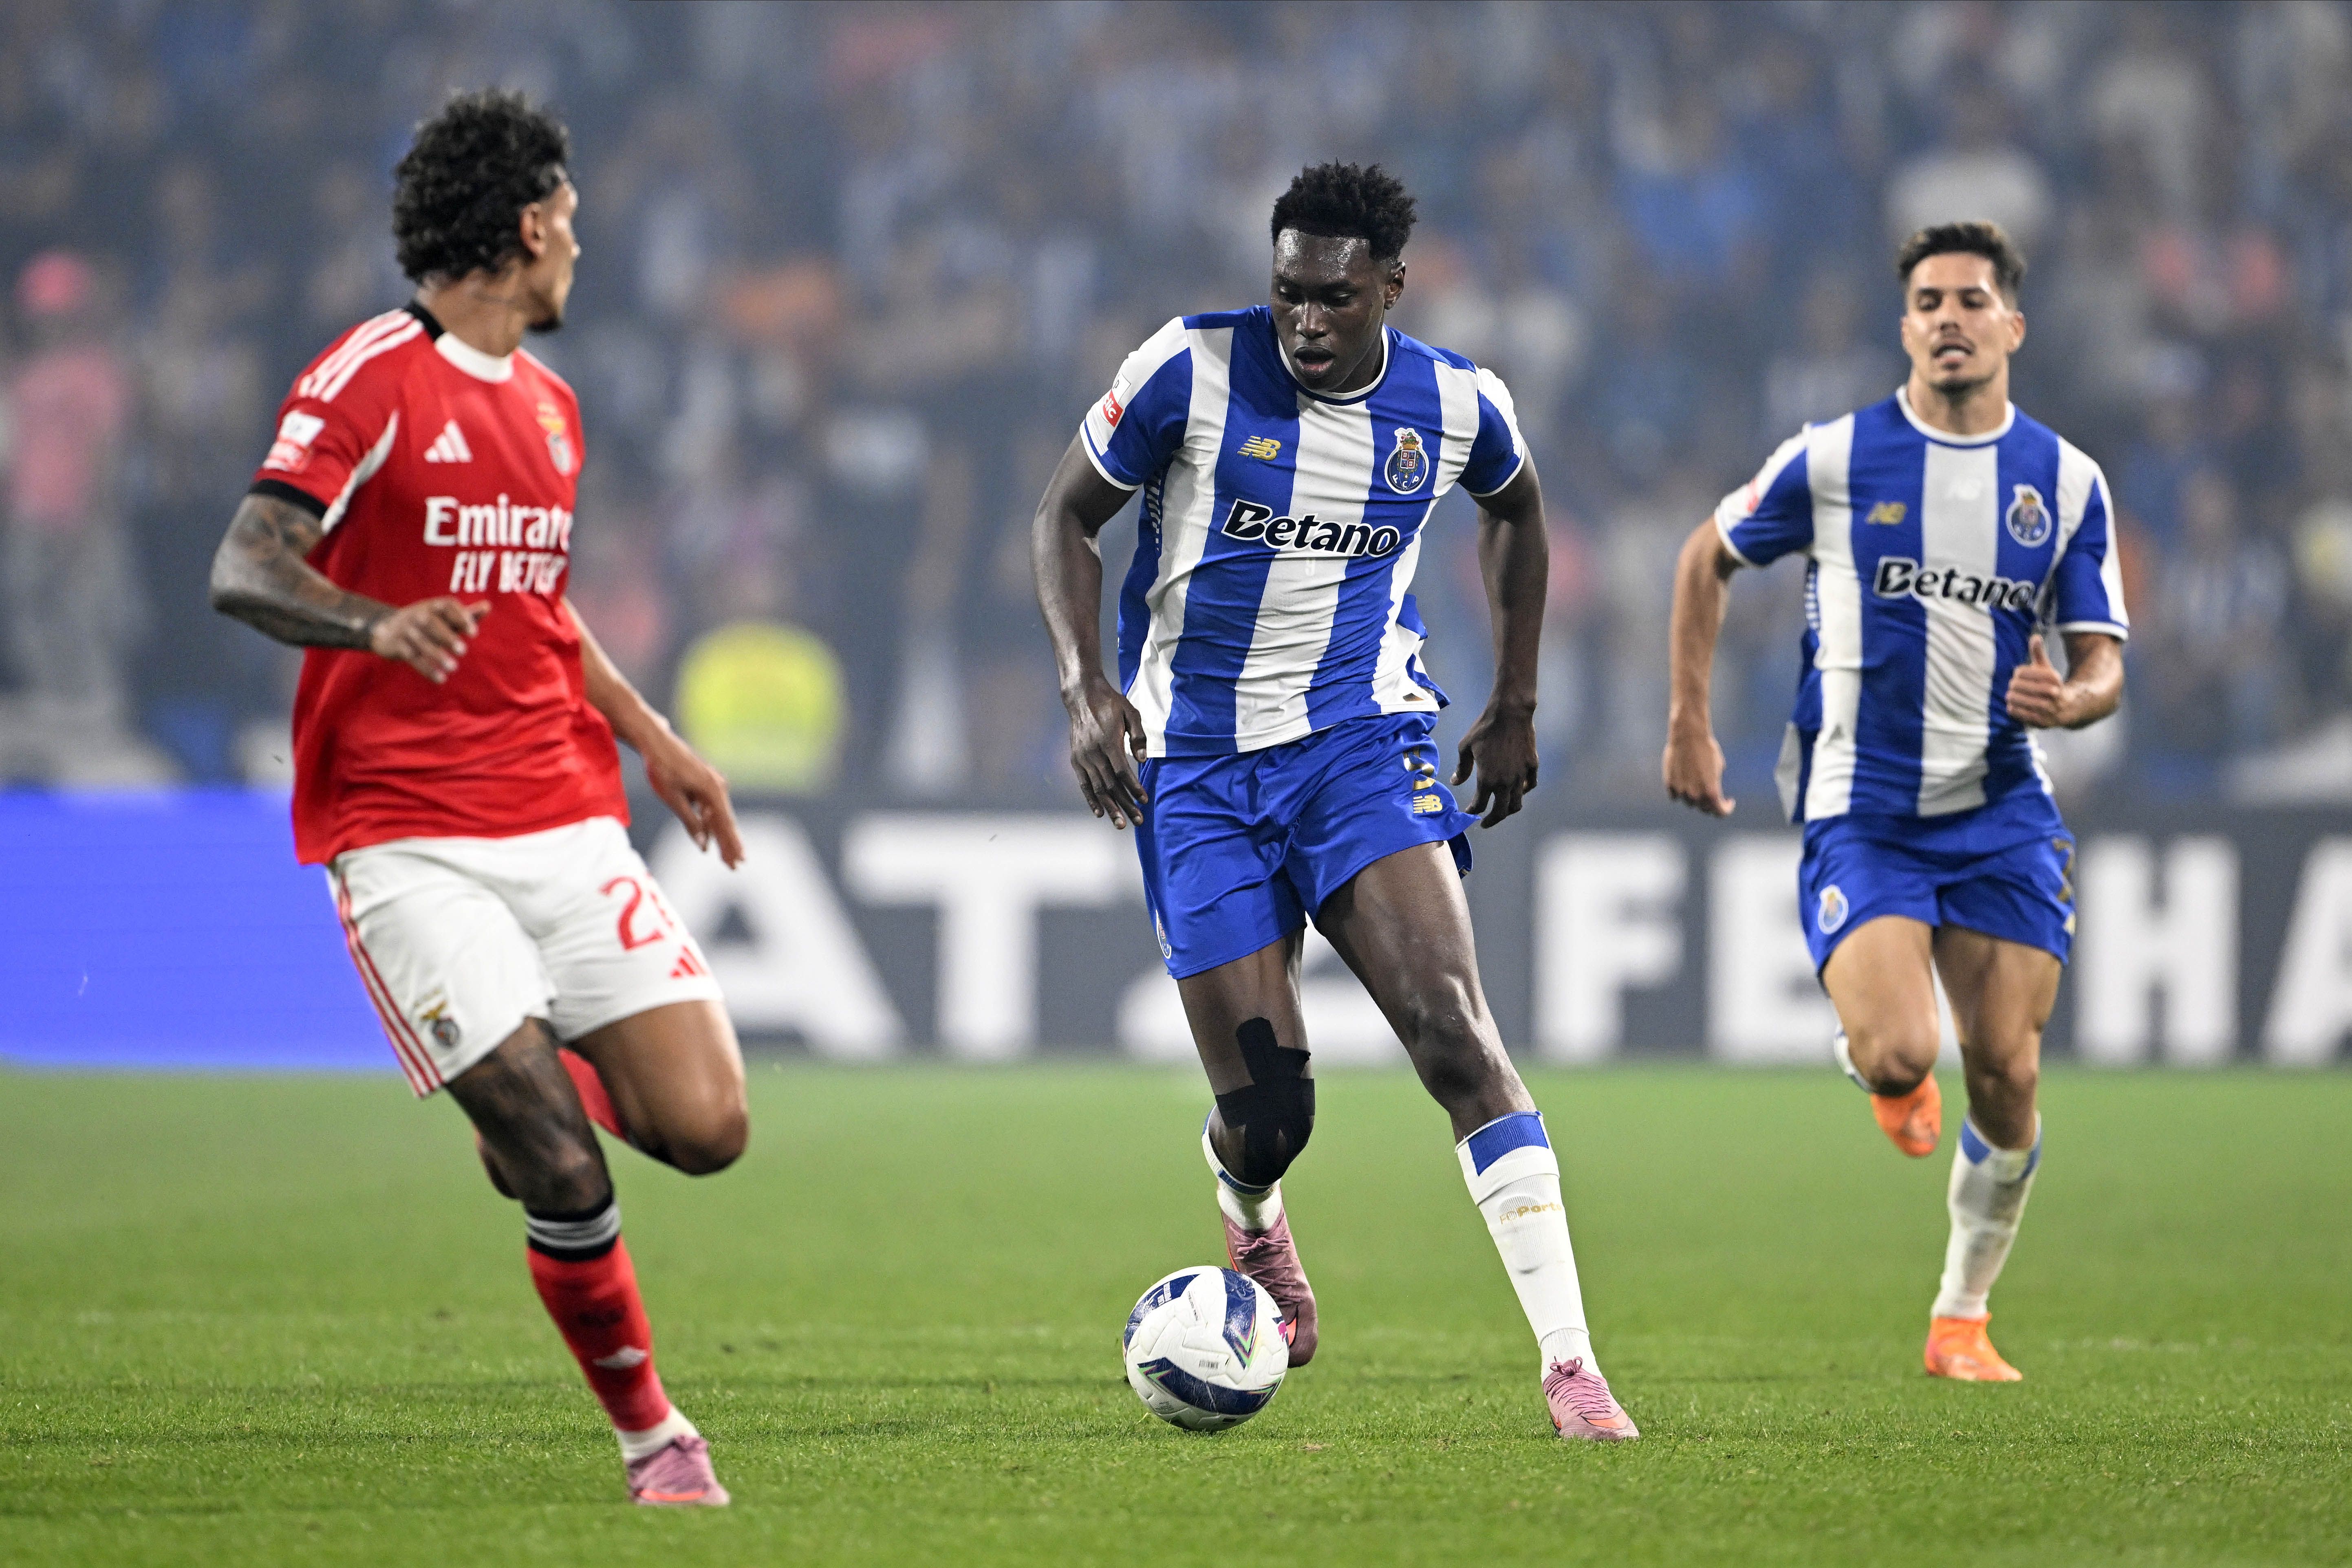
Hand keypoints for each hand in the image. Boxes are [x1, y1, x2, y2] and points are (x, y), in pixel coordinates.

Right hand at [369, 597, 489, 682]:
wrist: (385, 628)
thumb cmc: (426, 622)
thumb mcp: (444, 616)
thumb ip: (466, 614)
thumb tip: (488, 606)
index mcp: (433, 605)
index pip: (448, 606)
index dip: (461, 618)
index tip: (474, 633)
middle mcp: (418, 614)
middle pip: (432, 623)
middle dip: (447, 636)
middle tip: (463, 650)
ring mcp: (406, 629)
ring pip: (422, 642)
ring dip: (437, 655)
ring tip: (453, 667)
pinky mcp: (397, 645)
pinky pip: (412, 658)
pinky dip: (426, 669)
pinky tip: (440, 679)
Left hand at [641, 726, 744, 867]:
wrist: (656, 742)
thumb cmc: (662, 769)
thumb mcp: (674, 799)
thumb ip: (691, 822)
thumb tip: (704, 844)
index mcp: (712, 791)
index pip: (725, 824)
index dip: (731, 844)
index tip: (738, 861)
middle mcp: (718, 787)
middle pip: (726, 822)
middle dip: (729, 845)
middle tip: (735, 866)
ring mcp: (713, 784)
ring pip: (719, 816)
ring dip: (722, 836)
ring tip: (726, 856)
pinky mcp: (705, 783)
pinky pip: (712, 807)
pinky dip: (712, 823)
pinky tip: (710, 836)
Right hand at [1064, 677, 1149, 828]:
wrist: (1082, 696)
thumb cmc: (1110, 704)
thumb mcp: (1130, 713)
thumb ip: (1139, 736)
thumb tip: (1143, 760)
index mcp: (1108, 741)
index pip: (1122, 772)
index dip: (1133, 788)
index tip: (1144, 800)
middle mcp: (1094, 752)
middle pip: (1110, 785)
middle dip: (1125, 804)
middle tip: (1138, 821)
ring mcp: (1083, 757)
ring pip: (1097, 788)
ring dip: (1110, 807)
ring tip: (1120, 823)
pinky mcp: (1076, 759)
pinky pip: (1084, 784)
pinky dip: (1091, 799)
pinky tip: (1100, 813)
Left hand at [1453, 701, 1537, 827]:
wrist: (1510, 713)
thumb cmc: (1484, 728)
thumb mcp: (1465, 747)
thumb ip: (1462, 768)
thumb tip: (1456, 782)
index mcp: (1487, 779)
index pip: (1479, 805)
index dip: (1473, 811)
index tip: (1469, 813)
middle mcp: (1505, 783)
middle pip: (1500, 812)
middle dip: (1491, 820)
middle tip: (1485, 823)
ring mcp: (1521, 776)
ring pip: (1517, 803)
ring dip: (1508, 810)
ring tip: (1501, 810)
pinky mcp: (1532, 766)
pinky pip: (1530, 785)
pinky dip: (1523, 791)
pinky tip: (1518, 789)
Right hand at [1663, 722, 1733, 815]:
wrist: (1687, 736)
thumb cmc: (1706, 748)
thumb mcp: (1718, 766)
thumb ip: (1715, 781)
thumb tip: (1713, 788)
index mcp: (1711, 791)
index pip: (1719, 812)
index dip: (1726, 809)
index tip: (1728, 802)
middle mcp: (1695, 795)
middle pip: (1704, 808)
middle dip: (1710, 804)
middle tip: (1713, 795)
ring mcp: (1681, 791)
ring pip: (1689, 802)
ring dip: (1695, 798)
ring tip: (1698, 785)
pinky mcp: (1670, 785)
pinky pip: (1675, 795)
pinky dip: (1680, 792)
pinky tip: (1684, 781)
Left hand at [2004, 634, 2068, 727]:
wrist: (2067, 708)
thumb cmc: (2050, 685)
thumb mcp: (2046, 669)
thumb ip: (2039, 653)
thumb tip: (2035, 636)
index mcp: (2054, 678)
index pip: (2023, 672)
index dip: (2019, 672)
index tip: (2019, 674)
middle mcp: (2054, 694)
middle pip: (2017, 685)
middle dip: (2014, 685)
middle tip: (2013, 686)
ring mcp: (2048, 709)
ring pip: (2017, 699)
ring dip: (2012, 696)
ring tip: (2012, 695)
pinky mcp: (2042, 722)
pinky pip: (2018, 713)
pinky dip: (2013, 708)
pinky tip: (2014, 705)